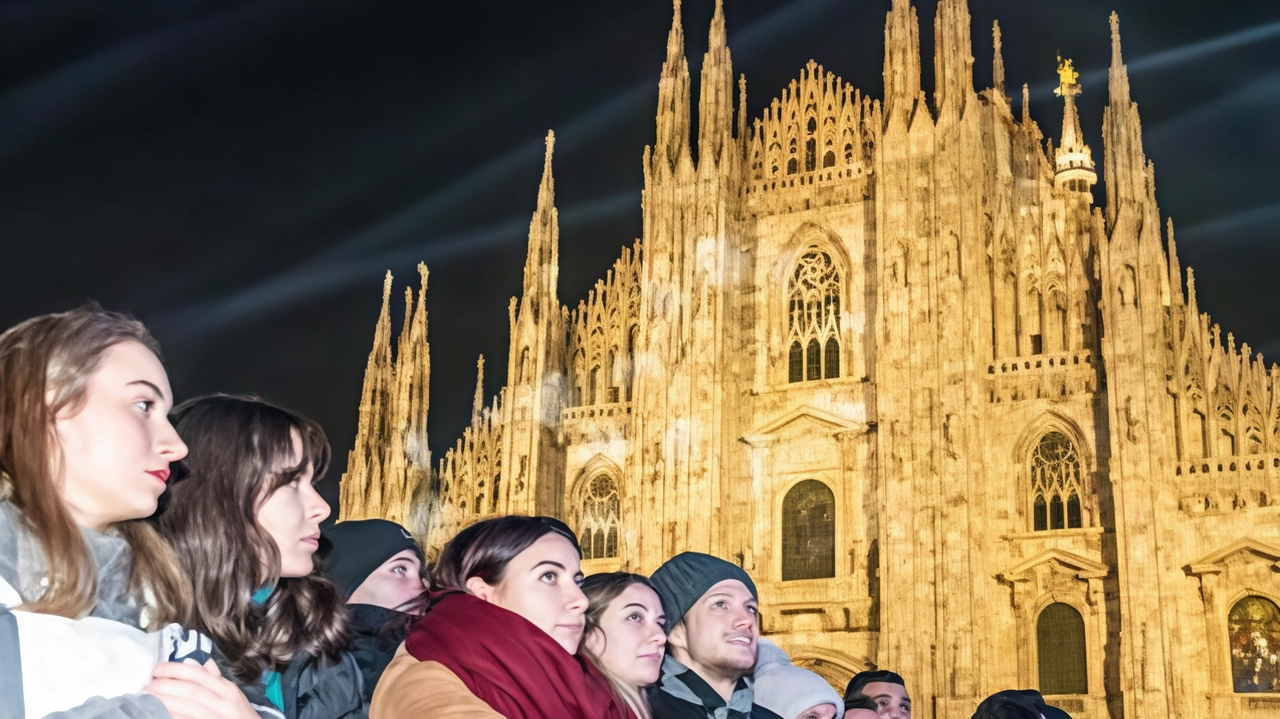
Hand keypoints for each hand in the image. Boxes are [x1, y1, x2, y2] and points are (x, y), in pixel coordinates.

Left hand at [144, 658, 259, 718]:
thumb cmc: (241, 718)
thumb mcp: (233, 696)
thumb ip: (213, 679)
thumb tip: (191, 662)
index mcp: (227, 689)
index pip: (198, 674)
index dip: (174, 670)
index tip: (156, 670)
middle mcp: (223, 702)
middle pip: (189, 689)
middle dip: (164, 686)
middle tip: (145, 686)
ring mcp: (216, 717)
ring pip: (185, 706)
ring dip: (162, 701)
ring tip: (145, 699)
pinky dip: (171, 716)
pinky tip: (157, 714)